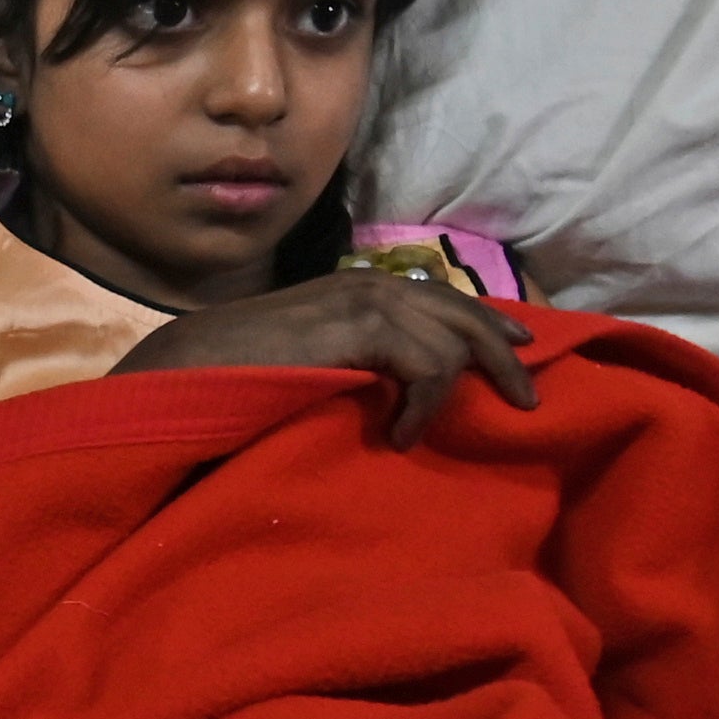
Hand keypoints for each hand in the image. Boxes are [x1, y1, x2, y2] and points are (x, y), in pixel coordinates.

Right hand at [117, 270, 539, 445]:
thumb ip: (358, 359)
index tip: (521, 350)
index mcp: (359, 286)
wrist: (190, 366)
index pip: (444, 296)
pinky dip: (424, 405)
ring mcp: (364, 298)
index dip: (487, 322)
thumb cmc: (239, 373)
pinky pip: (428, 363)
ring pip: (453, 340)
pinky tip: (401, 436)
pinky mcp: (360, 324)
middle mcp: (368, 283)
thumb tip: (399, 386)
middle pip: (464, 310)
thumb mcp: (314, 360)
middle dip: (502, 353)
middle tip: (528, 399)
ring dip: (450, 393)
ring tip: (416, 434)